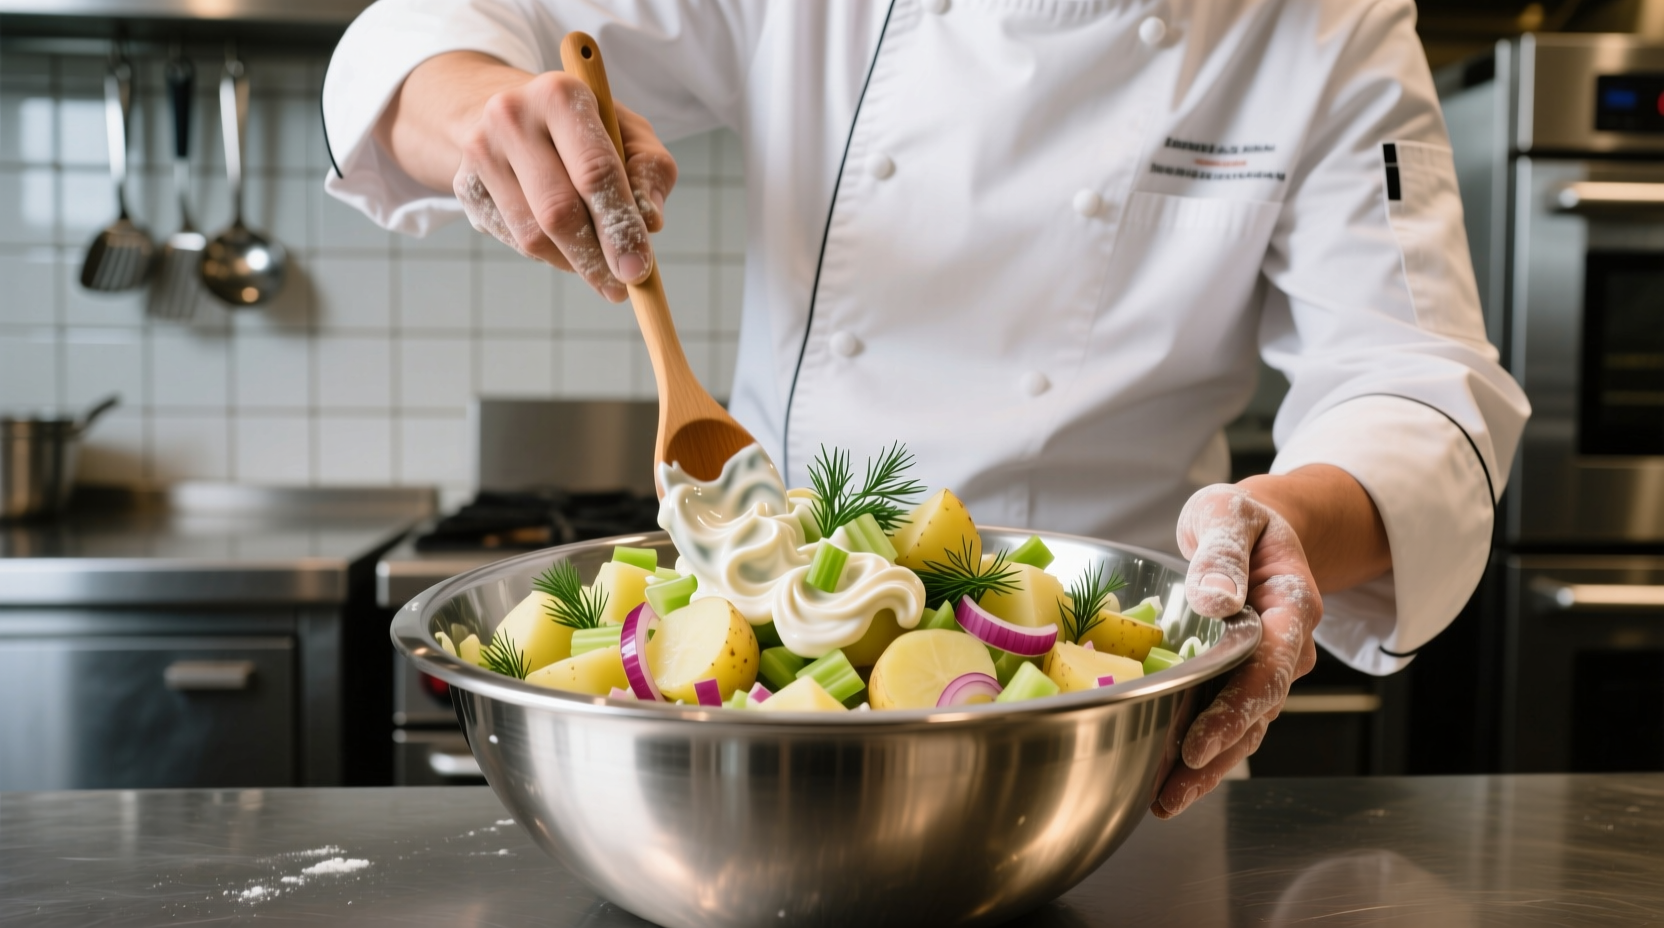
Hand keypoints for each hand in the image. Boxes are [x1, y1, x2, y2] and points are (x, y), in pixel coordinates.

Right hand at [378, 52, 677, 301]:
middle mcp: (512, 118)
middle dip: (595, 259)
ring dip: (572, 263)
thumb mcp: (630, 134)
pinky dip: (548, 255)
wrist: (513, 114)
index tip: (638, 270)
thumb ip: (650, 171)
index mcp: (560, 96)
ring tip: (599, 269)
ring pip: (532, 236)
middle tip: (621, 288)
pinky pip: (514, 241)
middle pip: (558, 211)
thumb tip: (650, 223)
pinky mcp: (466, 187)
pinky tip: (564, 244)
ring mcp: (481, 153)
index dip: (619, 228)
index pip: (595, 172)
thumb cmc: (587, 129)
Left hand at [1151, 483, 1322, 817]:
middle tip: (1172, 793)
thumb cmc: (1239, 520)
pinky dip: (1201, 751)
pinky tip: (1167, 779)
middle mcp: (1287, 647)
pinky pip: (1227, 720)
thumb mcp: (1230, 515)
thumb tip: (1217, 599)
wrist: (1254, 529)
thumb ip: (1223, 553)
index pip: (1269, 669)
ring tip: (1165, 801)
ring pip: (1245, 728)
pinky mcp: (1242, 679)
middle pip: (1258, 712)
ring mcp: (1267, 668)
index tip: (1198, 745)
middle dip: (1217, 757)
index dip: (1235, 711)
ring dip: (1208, 768)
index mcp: (1292, 606)